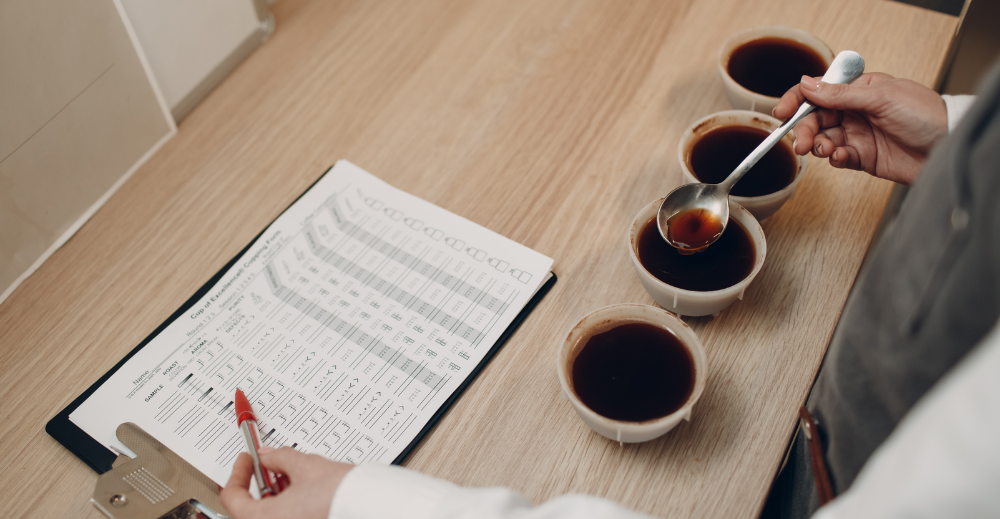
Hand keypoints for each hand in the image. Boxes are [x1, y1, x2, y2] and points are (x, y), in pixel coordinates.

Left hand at [221, 447, 353, 518]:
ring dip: (275, 494)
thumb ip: (280, 458)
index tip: (246, 459)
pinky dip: (288, 505)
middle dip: (260, 484)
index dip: (238, 474)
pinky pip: (286, 516)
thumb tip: (268, 455)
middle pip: (251, 509)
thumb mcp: (306, 466)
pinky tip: (303, 489)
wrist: (372, 506)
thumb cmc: (339, 495)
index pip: (232, 498)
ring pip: (270, 514)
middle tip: (270, 465)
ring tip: (292, 473)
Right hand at [772, 72, 947, 184]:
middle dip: (806, 130)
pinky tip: (842, 157)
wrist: (947, 147)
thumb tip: (807, 84)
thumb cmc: (925, 115)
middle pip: (817, 119)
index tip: (782, 113)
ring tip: (826, 150)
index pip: (820, 92)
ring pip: (824, 140)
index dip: (798, 101)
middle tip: (803, 143)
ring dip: (820, 146)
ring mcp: (859, 135)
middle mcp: (856, 112)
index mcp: (859, 91)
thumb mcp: (880, 98)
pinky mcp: (863, 158)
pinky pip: (838, 158)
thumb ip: (840, 95)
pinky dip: (835, 159)